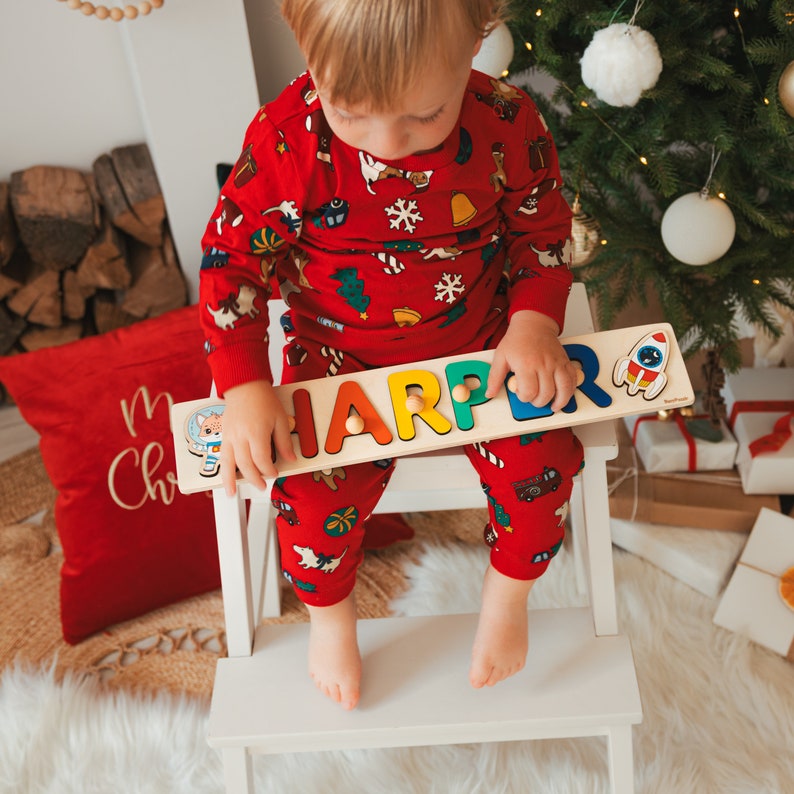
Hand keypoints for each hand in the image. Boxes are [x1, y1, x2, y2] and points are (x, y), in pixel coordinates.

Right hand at [220, 380, 296, 495]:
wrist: (245, 386)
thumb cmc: (263, 400)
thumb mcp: (280, 419)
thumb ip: (284, 441)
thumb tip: (290, 459)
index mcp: (256, 432)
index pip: (262, 459)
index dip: (269, 470)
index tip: (274, 473)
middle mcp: (240, 436)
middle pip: (246, 465)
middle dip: (254, 478)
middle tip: (262, 485)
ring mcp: (230, 436)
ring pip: (229, 463)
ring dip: (231, 480)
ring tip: (233, 493)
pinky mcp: (224, 435)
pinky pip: (222, 456)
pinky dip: (223, 470)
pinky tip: (225, 479)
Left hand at [485, 310, 577, 411]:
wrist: (533, 324)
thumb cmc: (517, 340)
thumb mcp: (500, 357)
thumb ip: (494, 378)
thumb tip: (490, 393)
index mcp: (526, 364)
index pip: (529, 392)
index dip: (524, 398)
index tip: (521, 393)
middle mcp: (543, 364)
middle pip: (546, 394)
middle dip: (539, 402)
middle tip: (533, 399)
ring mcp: (556, 363)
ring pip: (564, 388)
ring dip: (559, 401)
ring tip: (553, 406)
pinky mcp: (565, 361)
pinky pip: (573, 379)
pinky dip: (571, 390)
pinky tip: (564, 394)